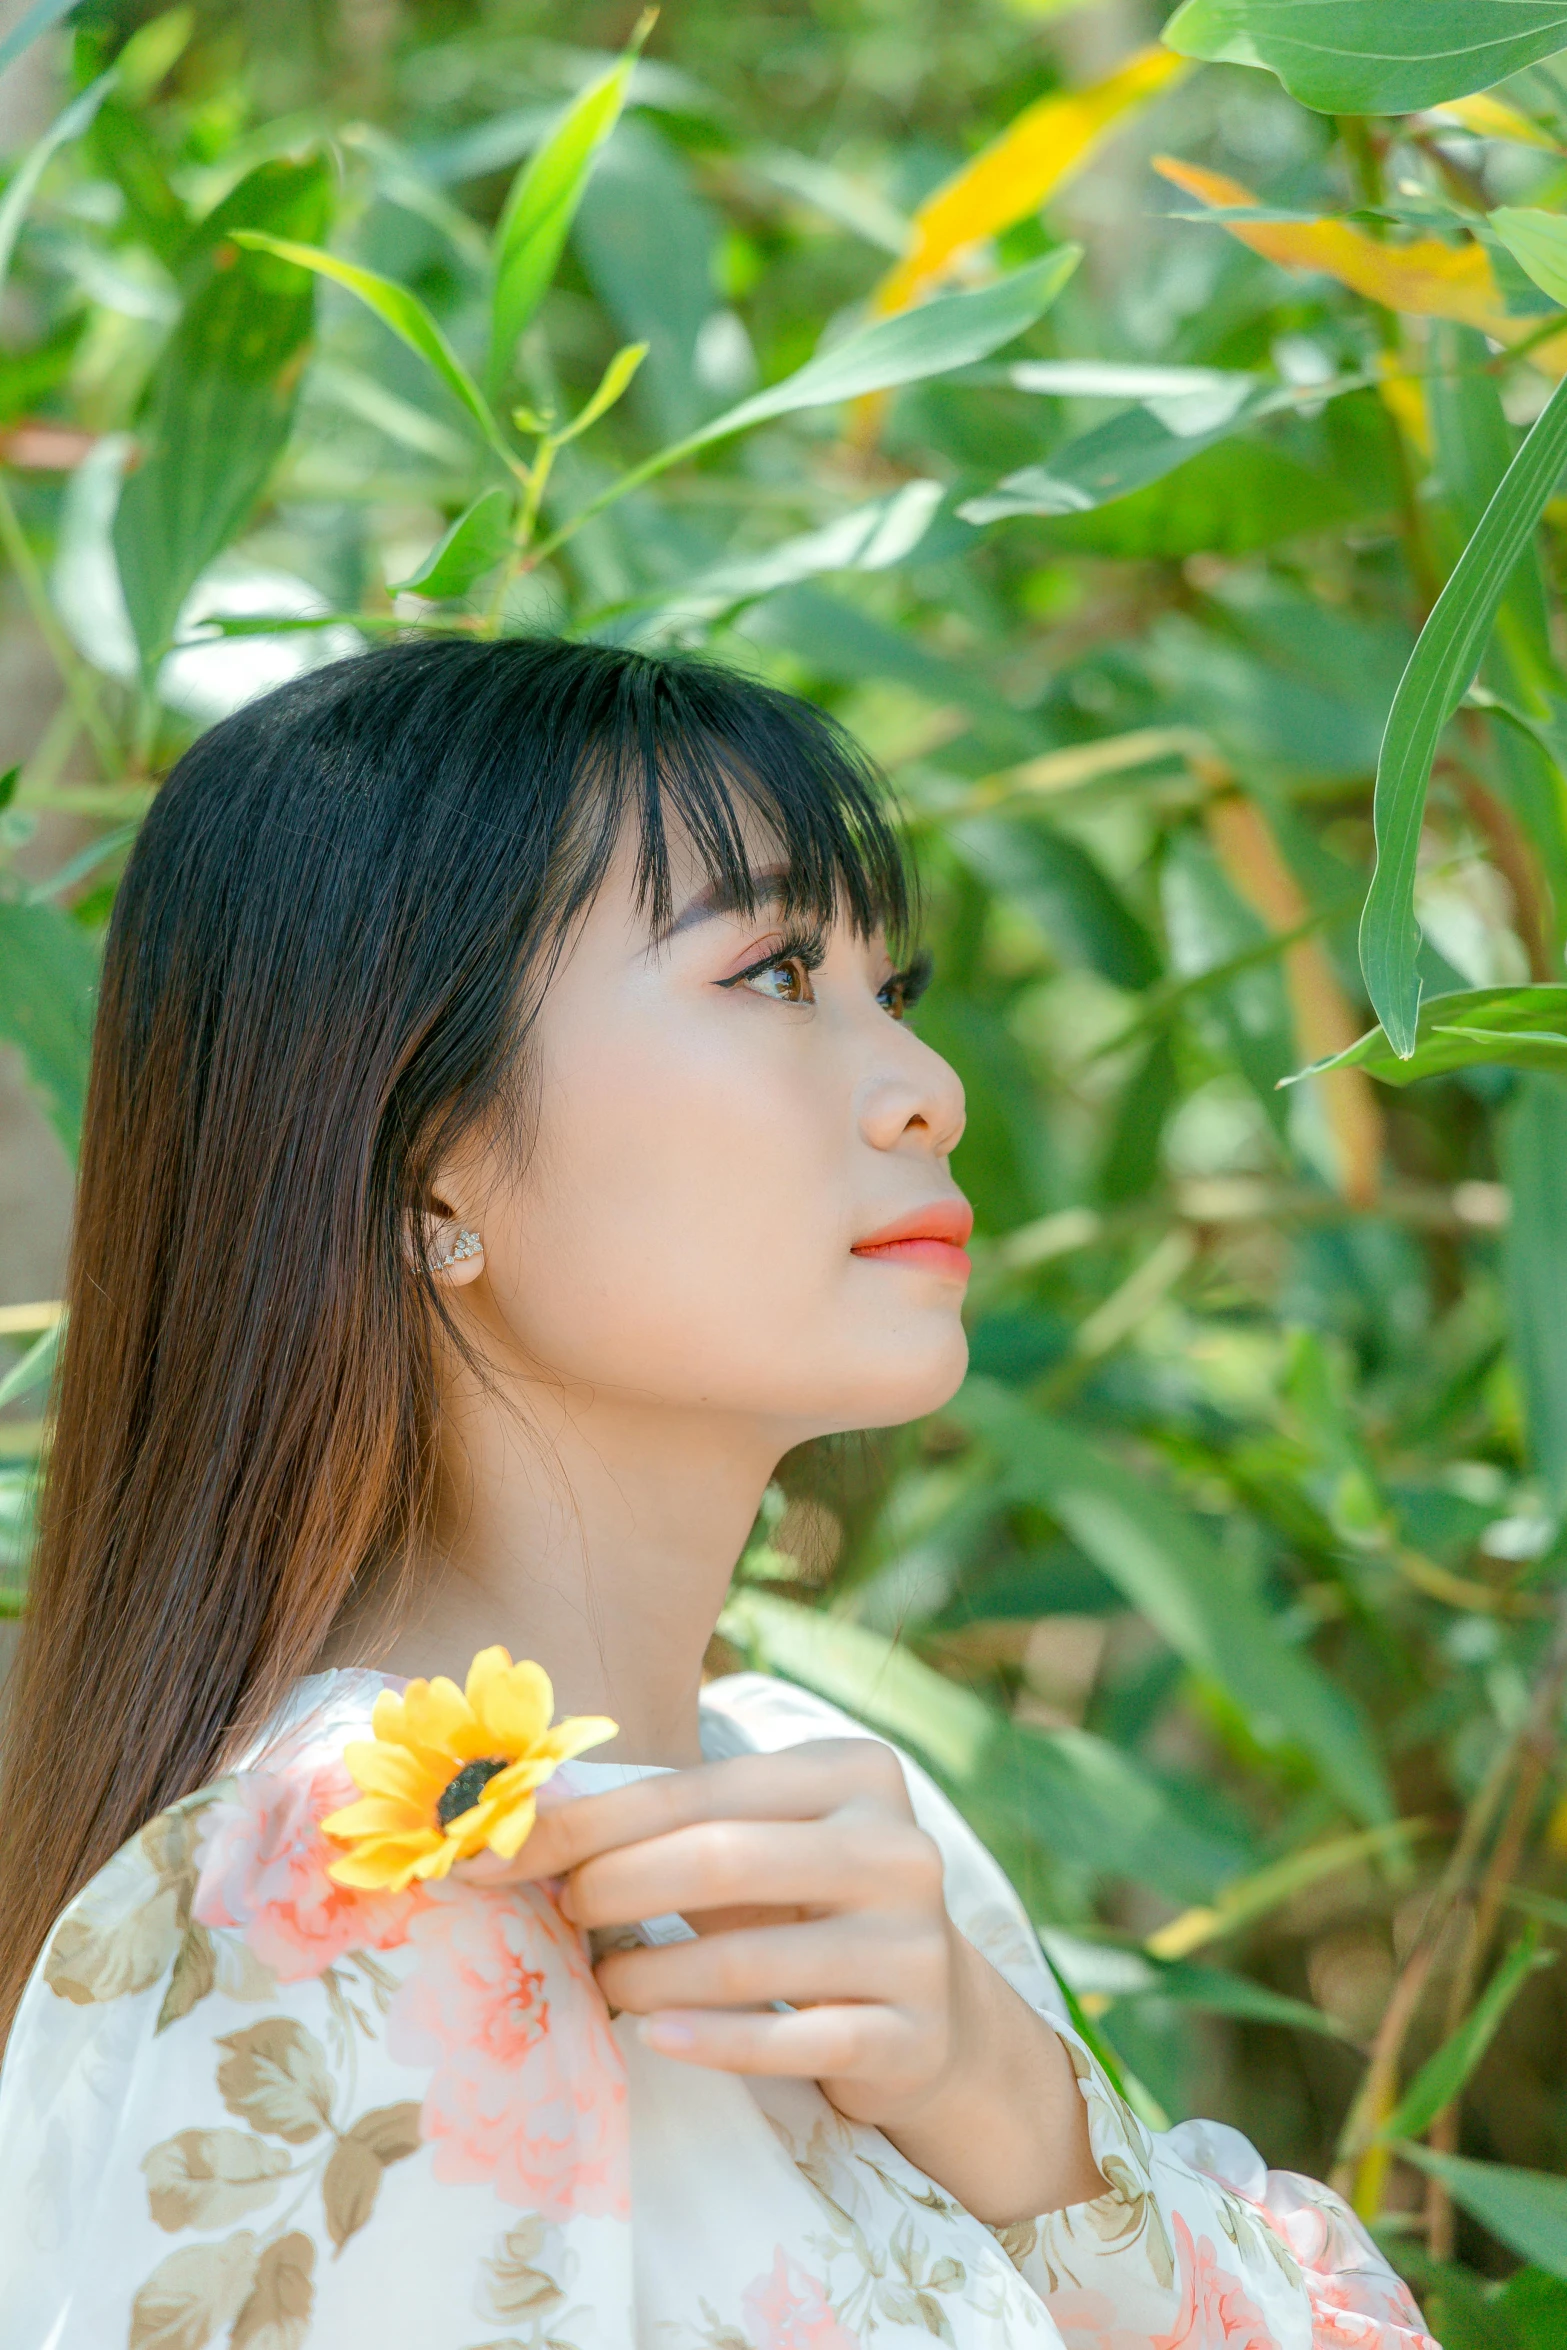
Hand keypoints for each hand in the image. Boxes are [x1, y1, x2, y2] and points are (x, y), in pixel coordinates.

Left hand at [490, 1738, 1104, 2223]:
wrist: (937, 2018)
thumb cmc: (810, 1907)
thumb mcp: (756, 1844)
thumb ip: (663, 1824)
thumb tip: (509, 1820)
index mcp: (856, 1772)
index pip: (699, 1790)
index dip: (589, 1820)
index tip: (495, 1848)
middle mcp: (899, 1847)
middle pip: (722, 1859)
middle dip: (616, 1886)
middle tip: (564, 1913)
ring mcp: (915, 1946)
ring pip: (749, 1960)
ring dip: (649, 1975)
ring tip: (603, 1983)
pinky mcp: (914, 2036)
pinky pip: (791, 2043)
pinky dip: (710, 2042)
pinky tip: (656, 2037)